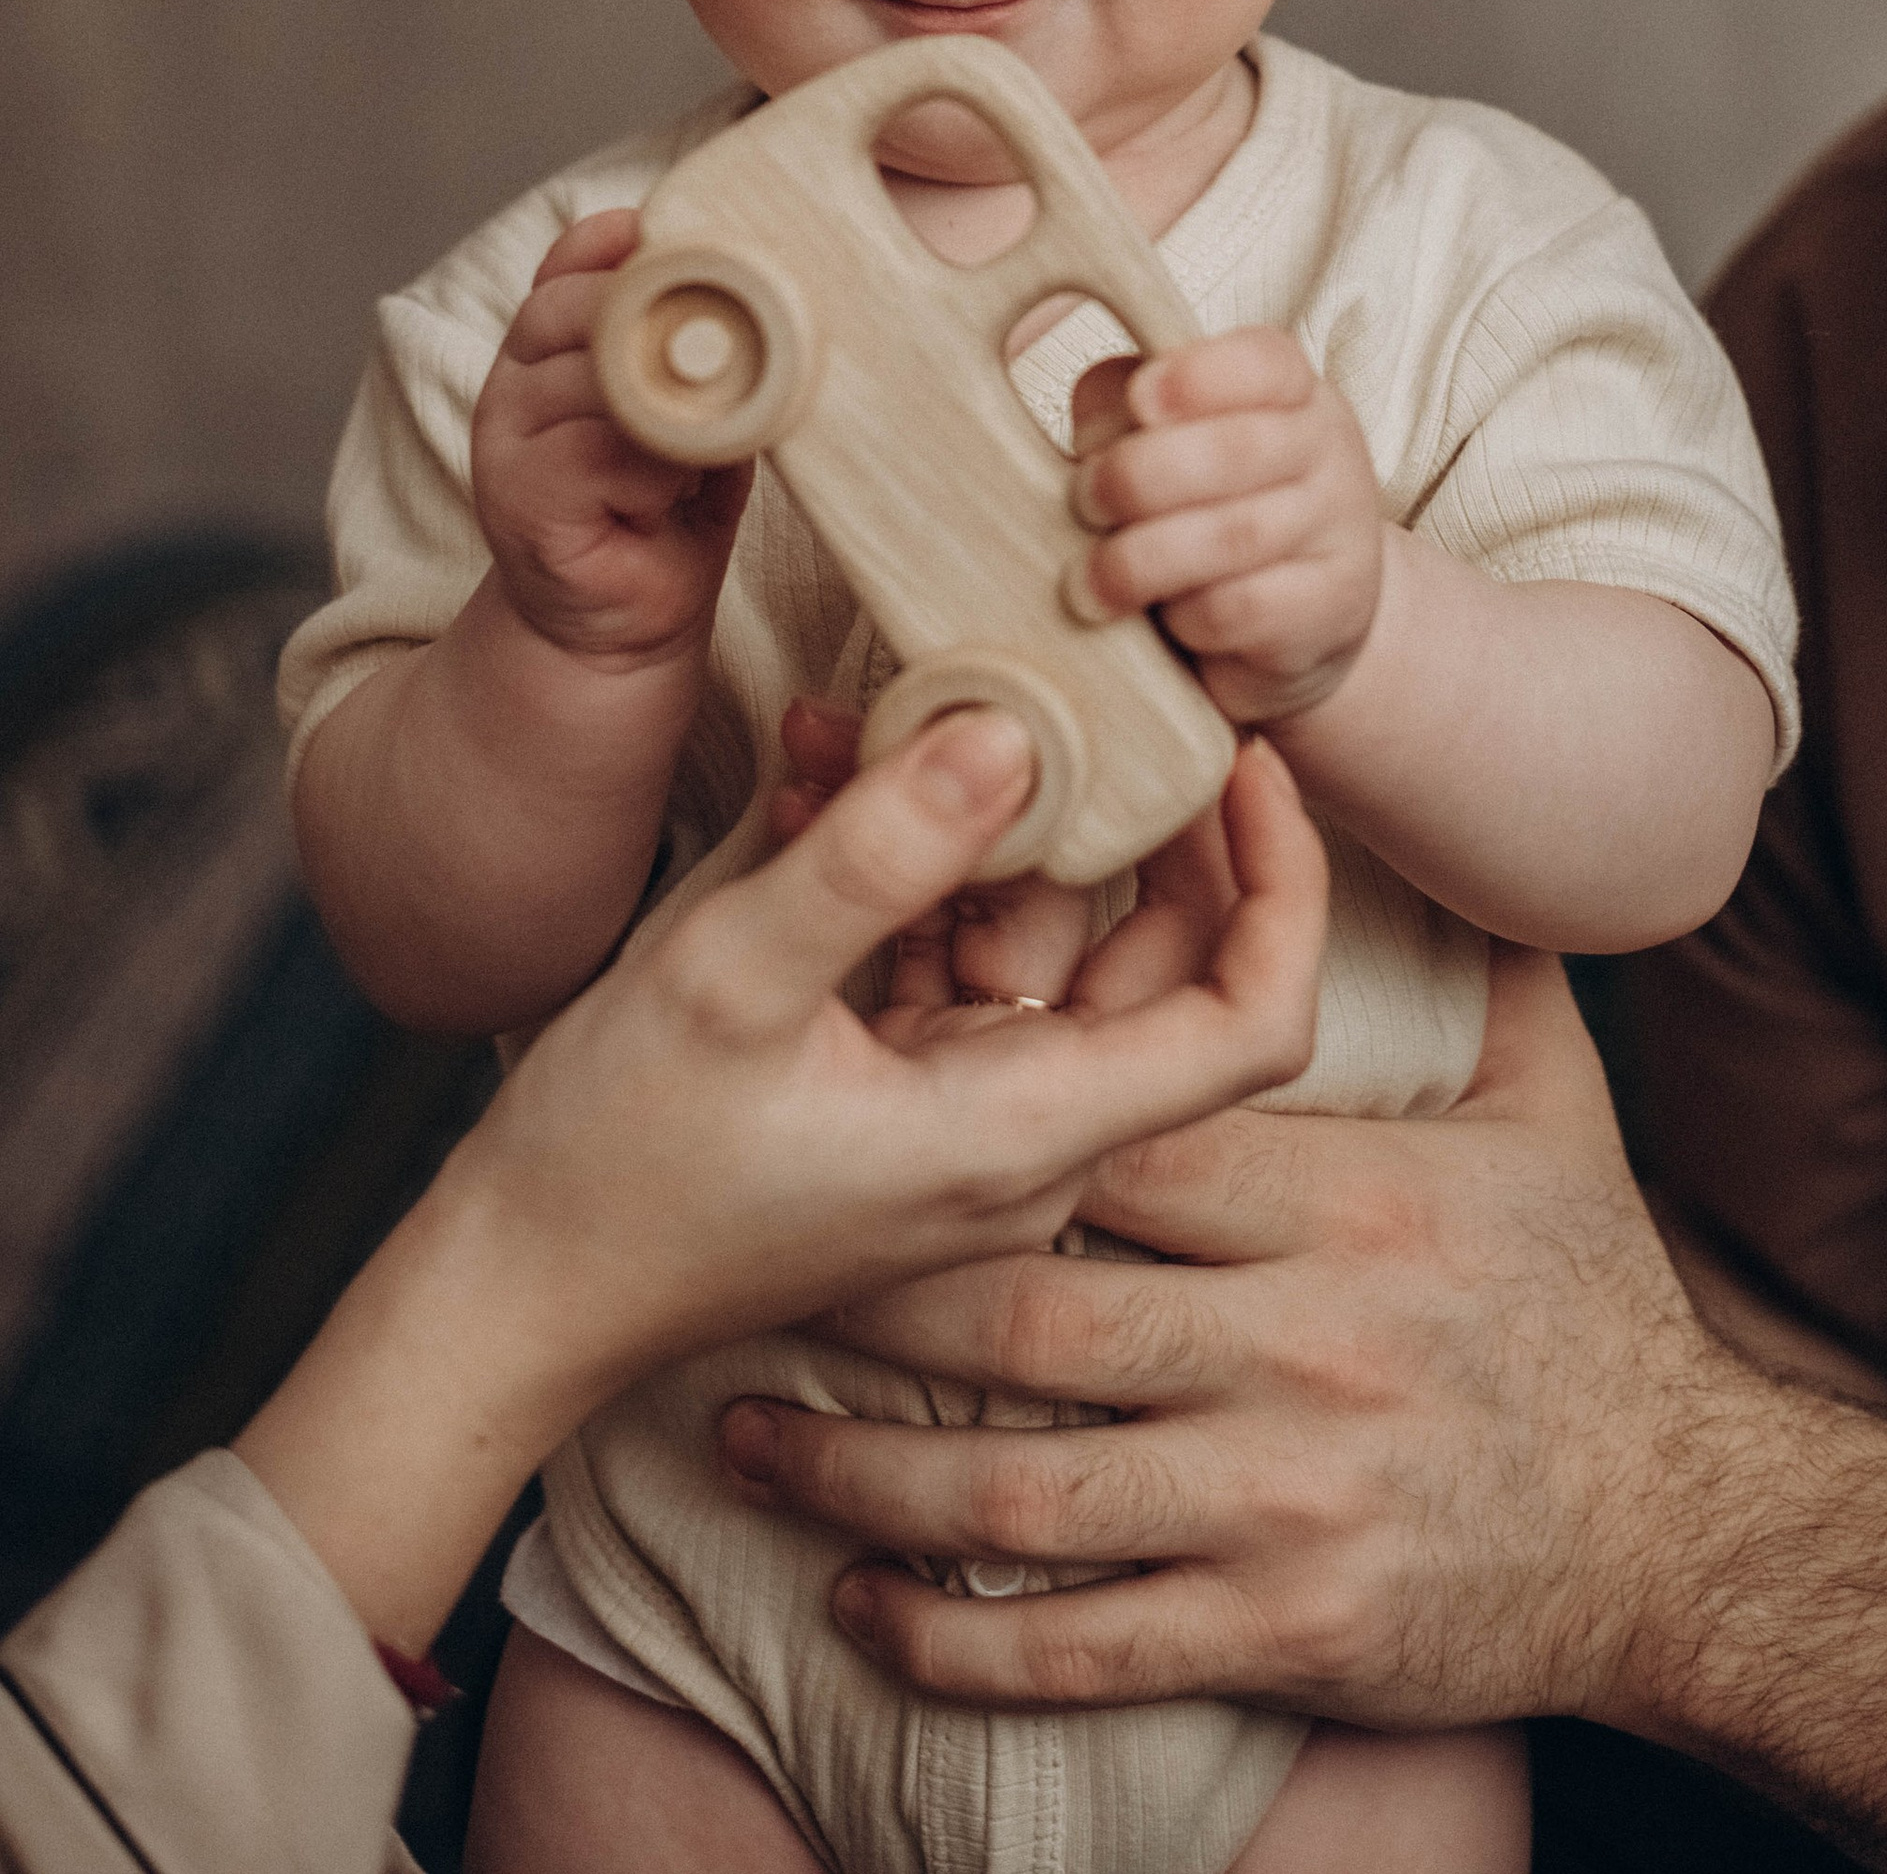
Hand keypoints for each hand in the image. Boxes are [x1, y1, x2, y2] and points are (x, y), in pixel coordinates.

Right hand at [239, 711, 1325, 1660]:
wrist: (510, 1292)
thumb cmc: (615, 1160)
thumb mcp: (734, 975)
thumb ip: (878, 854)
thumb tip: (1011, 730)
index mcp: (1027, 1132)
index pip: (1255, 1015)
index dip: (1282, 876)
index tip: (1245, 753)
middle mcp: (1027, 1139)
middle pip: (1167, 960)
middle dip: (1140, 815)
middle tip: (1107, 687)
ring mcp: (967, 1120)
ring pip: (1051, 942)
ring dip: (998, 823)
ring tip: (919, 708)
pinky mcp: (902, 1096)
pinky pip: (954, 957)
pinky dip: (918, 868)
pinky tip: (828, 776)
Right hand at [471, 209, 749, 664]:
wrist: (620, 630)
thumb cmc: (668, 508)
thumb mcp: (691, 406)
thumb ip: (699, 344)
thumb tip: (756, 282)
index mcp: (548, 345)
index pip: (576, 261)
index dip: (638, 249)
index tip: (708, 254)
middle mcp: (514, 382)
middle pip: (584, 306)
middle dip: (666, 320)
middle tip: (736, 358)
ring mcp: (506, 441)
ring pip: (599, 375)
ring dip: (673, 403)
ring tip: (706, 443)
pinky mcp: (518, 499)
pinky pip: (599, 449)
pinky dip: (657, 464)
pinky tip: (676, 491)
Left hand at [719, 949, 1716, 1732]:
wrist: (1693, 1537)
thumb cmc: (1606, 1314)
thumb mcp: (1561, 1118)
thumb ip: (1488, 975)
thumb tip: (1449, 839)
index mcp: (1346, 1200)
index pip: (1125, 1130)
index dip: (986, 1106)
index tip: (881, 1085)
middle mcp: (1300, 1342)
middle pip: (1030, 1300)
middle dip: (870, 1289)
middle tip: (758, 1267)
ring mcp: (1281, 1496)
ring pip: (1018, 1482)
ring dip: (862, 1471)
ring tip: (751, 1440)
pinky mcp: (1278, 1627)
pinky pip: (1079, 1641)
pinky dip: (952, 1632)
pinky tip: (862, 1603)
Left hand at [1067, 329, 1385, 722]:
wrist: (1290, 613)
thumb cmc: (1208, 506)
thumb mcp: (1167, 439)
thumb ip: (1124, 411)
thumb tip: (1096, 427)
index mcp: (1292, 390)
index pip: (1263, 362)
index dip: (1196, 376)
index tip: (1138, 400)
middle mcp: (1328, 449)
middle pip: (1236, 449)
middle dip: (1138, 476)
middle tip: (1086, 502)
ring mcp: (1340, 529)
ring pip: (1234, 535)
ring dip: (1143, 558)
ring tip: (1089, 582)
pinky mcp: (1333, 606)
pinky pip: (1243, 609)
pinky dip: (1186, 615)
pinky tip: (1163, 618)